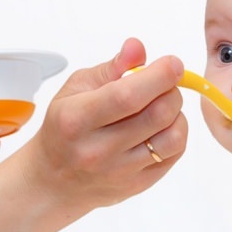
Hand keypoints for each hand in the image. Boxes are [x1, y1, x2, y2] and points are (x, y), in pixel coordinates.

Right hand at [24, 37, 187, 211]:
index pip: (128, 96)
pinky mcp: (138, 184)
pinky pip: (174, 154)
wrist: (55, 179)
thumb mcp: (77, 88)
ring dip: (177, 114)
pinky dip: (176, 133)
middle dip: (171, 90)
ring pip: (173, 136)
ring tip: (161, 106)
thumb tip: (137, 47)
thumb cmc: (66, 126)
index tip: (172, 63)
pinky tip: (160, 126)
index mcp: (77, 119)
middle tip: (164, 84)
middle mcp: (98, 150)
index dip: (159, 76)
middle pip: (158, 114)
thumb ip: (112, 67)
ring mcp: (120, 171)